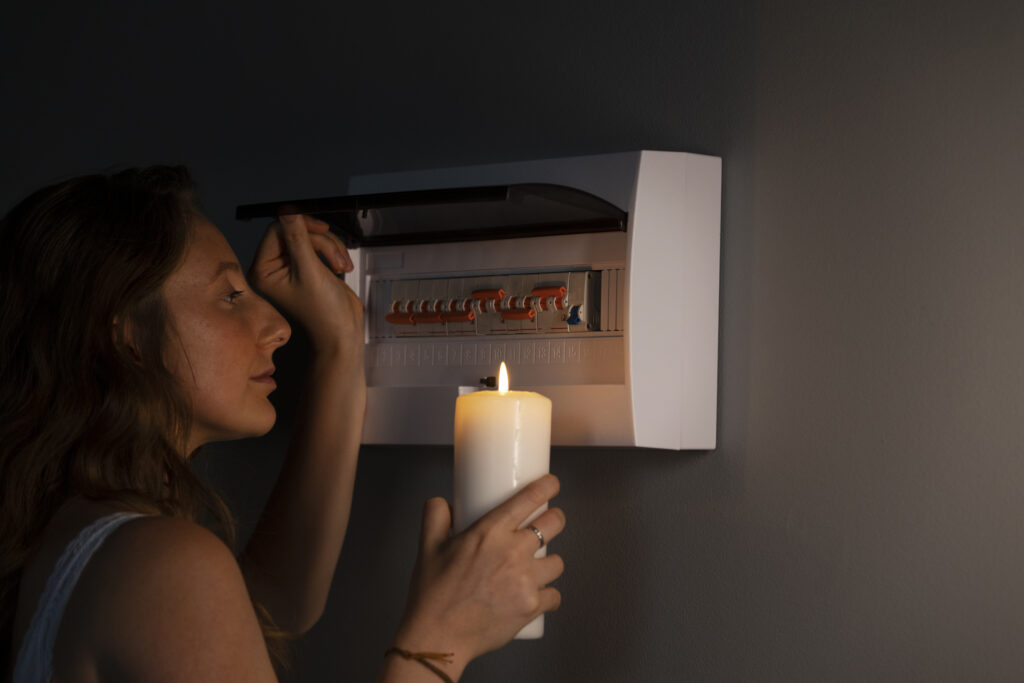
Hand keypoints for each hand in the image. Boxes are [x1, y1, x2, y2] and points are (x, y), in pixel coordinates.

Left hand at [247, 214, 362, 355]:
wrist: (342, 332)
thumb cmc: (323, 312)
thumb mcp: (310, 271)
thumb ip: (298, 239)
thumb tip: (288, 211)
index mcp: (263, 270)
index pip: (277, 230)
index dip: (301, 226)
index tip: (322, 230)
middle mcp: (273, 267)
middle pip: (295, 231)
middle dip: (320, 242)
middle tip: (335, 259)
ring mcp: (290, 267)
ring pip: (310, 237)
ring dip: (330, 248)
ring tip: (340, 266)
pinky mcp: (307, 267)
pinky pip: (319, 246)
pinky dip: (333, 252)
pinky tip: (341, 267)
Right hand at [394, 475, 565, 674]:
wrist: (437, 637)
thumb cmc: (432, 594)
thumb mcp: (426, 546)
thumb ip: (435, 515)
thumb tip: (444, 502)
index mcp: (489, 532)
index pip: (529, 499)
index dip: (547, 486)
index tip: (552, 484)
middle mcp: (513, 552)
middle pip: (554, 524)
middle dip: (555, 519)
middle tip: (549, 523)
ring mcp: (526, 581)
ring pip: (558, 562)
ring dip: (550, 561)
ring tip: (539, 565)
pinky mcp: (532, 606)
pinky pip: (555, 595)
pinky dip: (548, 595)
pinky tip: (537, 595)